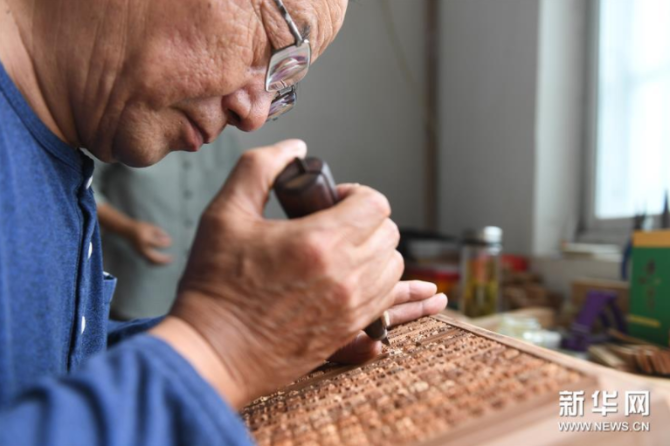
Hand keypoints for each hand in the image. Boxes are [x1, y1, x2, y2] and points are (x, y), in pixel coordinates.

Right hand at [125, 221, 172, 264]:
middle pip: (154, 257)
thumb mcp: (151, 227)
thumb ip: (160, 233)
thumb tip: (169, 241)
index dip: (165, 243)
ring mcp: (140, 252)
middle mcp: (142, 248)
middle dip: (163, 259)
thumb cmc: (141, 227)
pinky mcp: (139, 254)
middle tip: (172, 258)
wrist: (127, 230)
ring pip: (151, 261)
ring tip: (169, 261)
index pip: (157, 244)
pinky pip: (148, 261)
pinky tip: (162, 261)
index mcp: (145, 239)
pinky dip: (155, 262)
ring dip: (160, 263)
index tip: (170, 241)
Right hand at [161, 139, 442, 408]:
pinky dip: (377, 282)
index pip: (375, 204)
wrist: (214, 351)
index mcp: (319, 242)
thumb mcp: (224, 213)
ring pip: (392, 267)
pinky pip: (387, 300)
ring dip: (374, 251)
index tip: (332, 201)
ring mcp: (351, 307)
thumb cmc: (215, 286)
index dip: (356, 194)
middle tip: (334, 223)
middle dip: (366, 220)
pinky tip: (350, 278)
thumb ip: (260, 168)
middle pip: (388, 233)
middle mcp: (345, 276)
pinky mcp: (350, 330)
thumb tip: (294, 148)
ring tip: (341, 251)